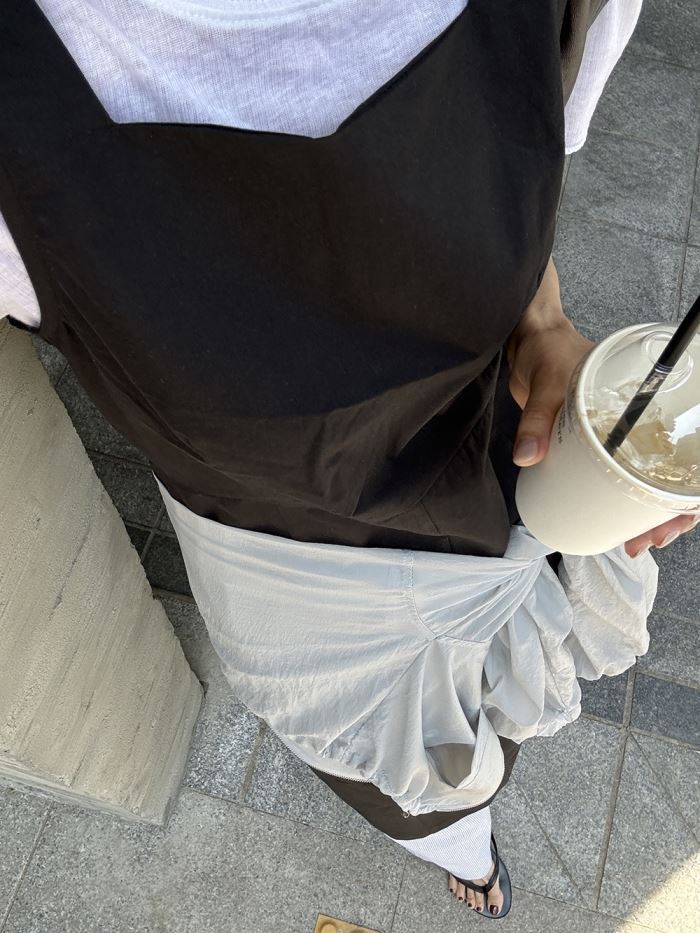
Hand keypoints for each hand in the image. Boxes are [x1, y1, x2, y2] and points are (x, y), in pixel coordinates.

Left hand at [507, 257, 699, 557]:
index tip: (675, 518)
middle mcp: (641, 421)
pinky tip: (611, 524)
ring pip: (644, 480)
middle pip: (670, 474)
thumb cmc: (550, 349)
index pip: (688, 449)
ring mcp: (618, 434)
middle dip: (665, 514)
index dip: (688, 492)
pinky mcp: (593, 443)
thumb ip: (536, 419)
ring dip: (643, 514)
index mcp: (648, 402)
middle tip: (646, 541)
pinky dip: (616, 501)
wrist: (528, 339)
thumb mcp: (548, 383)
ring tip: (632, 543)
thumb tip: (527, 458)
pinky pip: (614, 476)